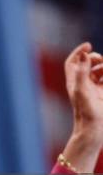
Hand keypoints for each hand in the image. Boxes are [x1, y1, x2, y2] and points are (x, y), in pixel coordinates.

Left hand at [61, 42, 102, 171]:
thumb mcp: (82, 89)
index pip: (73, 62)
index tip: (88, 45)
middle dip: (95, 58)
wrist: (93, 128)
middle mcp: (82, 84)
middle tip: (100, 60)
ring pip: (98, 71)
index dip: (79, 52)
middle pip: (87, 64)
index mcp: (74, 81)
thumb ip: (83, 72)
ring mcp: (94, 89)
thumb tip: (85, 55)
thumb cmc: (85, 111)